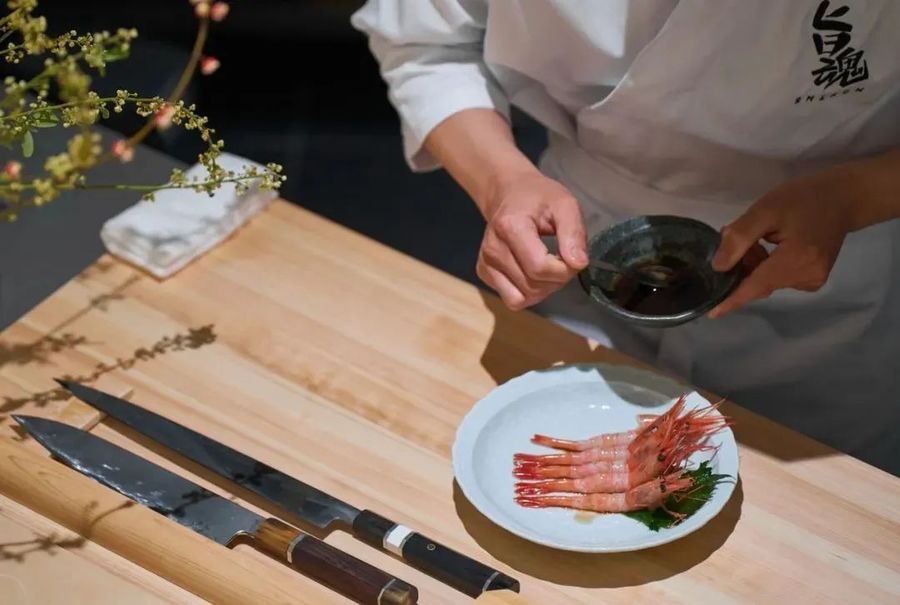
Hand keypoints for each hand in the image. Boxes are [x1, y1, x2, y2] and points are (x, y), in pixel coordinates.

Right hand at [476, 172, 588, 309]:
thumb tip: (579, 264)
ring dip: (543, 289)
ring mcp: (485, 263)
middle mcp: (492, 248)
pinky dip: (528, 292)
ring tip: (547, 266)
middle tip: (562, 258)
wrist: (508, 193)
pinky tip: (532, 271)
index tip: (572, 256)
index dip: (564, 270)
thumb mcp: (565, 204)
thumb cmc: (538, 197)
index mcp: (510, 227)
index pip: (540, 268)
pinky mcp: (483, 273)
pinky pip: (512, 299)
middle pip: (532, 286)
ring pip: (522, 298)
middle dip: (556, 279)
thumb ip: (574, 232)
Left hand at [708, 170, 855, 317]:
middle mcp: (807, 277)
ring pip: (767, 282)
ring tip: (758, 238)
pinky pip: (778, 279)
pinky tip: (769, 247)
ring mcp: (812, 281)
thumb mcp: (766, 210)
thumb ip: (740, 237)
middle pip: (760, 284)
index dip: (733, 299)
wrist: (841, 198)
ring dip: (754, 266)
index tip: (712, 313)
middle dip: (742, 267)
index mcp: (797, 260)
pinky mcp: (812, 279)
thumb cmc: (802, 199)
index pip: (757, 286)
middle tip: (736, 237)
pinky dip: (766, 268)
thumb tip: (719, 267)